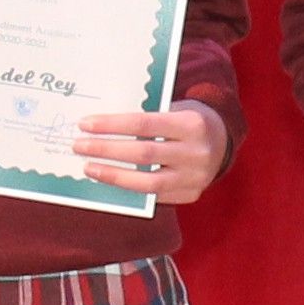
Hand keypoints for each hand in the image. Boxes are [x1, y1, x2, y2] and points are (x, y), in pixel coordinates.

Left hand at [73, 101, 227, 208]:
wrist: (224, 141)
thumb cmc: (190, 119)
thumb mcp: (176, 108)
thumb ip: (148, 116)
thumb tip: (103, 125)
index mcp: (192, 124)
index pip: (144, 124)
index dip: (112, 125)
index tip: (86, 124)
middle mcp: (196, 153)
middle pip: (142, 154)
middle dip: (106, 150)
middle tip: (79, 146)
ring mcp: (196, 178)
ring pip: (147, 183)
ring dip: (113, 175)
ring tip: (89, 167)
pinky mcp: (191, 195)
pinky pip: (155, 196)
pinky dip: (130, 188)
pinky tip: (111, 180)